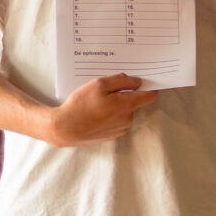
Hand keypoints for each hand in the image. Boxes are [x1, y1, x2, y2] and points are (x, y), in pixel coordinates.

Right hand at [39, 74, 158, 146]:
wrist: (66, 128)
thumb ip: (122, 81)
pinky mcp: (112, 135)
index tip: (145, 80)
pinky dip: (110, 116)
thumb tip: (137, 81)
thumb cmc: (82, 104)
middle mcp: (128, 119)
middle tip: (108, 90)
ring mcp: (120, 129)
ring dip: (117, 106)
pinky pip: (116, 121)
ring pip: (125, 112)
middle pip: (134, 103)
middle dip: (125, 95)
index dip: (149, 87)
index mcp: (127, 105)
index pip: (150, 96)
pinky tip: (96, 112)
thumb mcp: (100, 84)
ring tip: (98, 102)